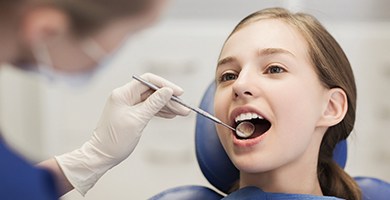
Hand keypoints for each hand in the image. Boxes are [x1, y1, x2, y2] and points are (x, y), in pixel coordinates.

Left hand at [54, 73, 189, 194]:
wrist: (102, 156)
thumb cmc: (116, 139)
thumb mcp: (138, 120)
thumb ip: (154, 104)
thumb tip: (168, 90)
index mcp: (123, 94)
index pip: (148, 81)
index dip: (165, 85)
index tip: (179, 93)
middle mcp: (125, 96)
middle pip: (152, 91)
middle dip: (169, 99)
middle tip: (184, 108)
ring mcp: (128, 105)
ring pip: (152, 101)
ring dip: (167, 106)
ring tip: (182, 113)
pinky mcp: (131, 114)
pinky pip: (148, 109)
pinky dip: (160, 111)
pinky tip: (171, 115)